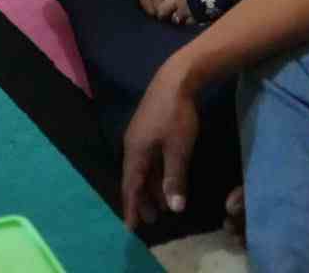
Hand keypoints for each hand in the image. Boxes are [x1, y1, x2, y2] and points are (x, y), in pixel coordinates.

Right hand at [122, 54, 200, 227]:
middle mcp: (132, 146)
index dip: (131, 208)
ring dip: (150, 188)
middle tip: (151, 221)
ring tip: (161, 207)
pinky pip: (148, 160)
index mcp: (135, 152)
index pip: (130, 187)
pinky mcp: (149, 130)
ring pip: (142, 170)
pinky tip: (165, 180)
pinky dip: (155, 174)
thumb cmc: (176, 116)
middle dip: (141, 201)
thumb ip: (174, 179)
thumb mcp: (178, 150)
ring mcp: (140, 137)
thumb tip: (173, 209)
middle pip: (134, 180)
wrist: (176, 80)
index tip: (131, 228)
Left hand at [156, 0, 195, 24]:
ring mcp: (186, 9)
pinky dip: (188, 20)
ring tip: (177, 17)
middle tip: (160, 13)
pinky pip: (188, 22)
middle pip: (162, 8)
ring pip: (175, 17)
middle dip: (161, 12)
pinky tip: (191, 17)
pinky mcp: (195, 17)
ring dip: (175, 17)